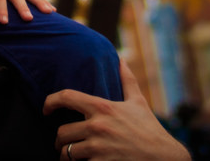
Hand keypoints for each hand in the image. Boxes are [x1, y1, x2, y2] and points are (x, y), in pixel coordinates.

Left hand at [43, 60, 190, 160]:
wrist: (164, 158)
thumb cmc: (149, 130)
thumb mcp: (138, 102)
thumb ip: (126, 80)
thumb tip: (121, 59)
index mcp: (103, 108)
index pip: (67, 97)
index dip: (50, 101)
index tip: (46, 109)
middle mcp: (98, 126)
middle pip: (62, 133)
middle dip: (61, 141)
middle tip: (64, 144)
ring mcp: (98, 148)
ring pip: (67, 153)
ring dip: (66, 157)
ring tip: (71, 157)